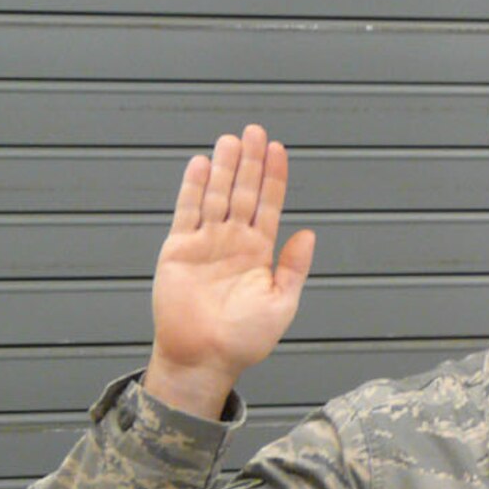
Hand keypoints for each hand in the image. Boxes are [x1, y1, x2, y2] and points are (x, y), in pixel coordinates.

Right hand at [144, 124, 314, 418]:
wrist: (205, 357)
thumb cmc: (245, 339)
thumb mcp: (281, 303)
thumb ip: (294, 268)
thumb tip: (309, 233)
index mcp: (260, 253)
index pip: (269, 206)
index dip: (274, 177)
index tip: (278, 149)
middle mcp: (233, 242)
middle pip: (244, 192)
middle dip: (250, 162)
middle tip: (254, 131)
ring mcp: (206, 243)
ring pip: (216, 195)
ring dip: (224, 168)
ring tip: (231, 139)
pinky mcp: (179, 249)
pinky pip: (187, 212)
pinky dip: (193, 187)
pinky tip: (201, 164)